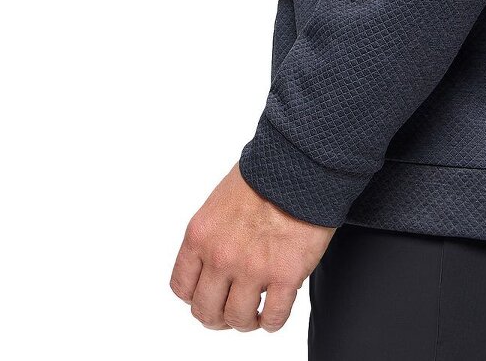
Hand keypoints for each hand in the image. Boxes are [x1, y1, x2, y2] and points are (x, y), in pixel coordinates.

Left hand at [170, 162, 335, 332]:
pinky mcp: (286, 275)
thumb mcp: (221, 200)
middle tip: (233, 311)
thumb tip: (215, 261)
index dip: (197, 297)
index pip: (182, 287)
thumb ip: (213, 234)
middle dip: (219, 317)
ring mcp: (253, 268)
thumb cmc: (267, 173)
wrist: (303, 163)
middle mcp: (221, 257)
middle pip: (206, 311)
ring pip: (238, 318)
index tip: (211, 294)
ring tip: (256, 313)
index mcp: (200, 235)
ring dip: (246, 321)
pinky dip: (272, 321)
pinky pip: (273, 318)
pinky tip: (275, 312)